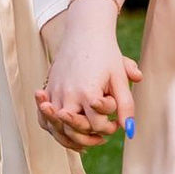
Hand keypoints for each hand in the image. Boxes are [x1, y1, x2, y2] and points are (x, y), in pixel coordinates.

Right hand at [37, 4, 137, 152]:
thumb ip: (126, 105)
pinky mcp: (47, 88)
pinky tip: (66, 132)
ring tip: (85, 141)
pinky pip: (44, 118)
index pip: (96, 125)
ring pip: (56, 128)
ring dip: (71, 139)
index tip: (116, 124)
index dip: (109, 129)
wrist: (85, 32)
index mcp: (88, 92)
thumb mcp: (119, 78)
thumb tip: (130, 130)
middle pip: (74, 130)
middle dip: (90, 138)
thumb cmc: (106, 54)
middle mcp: (68, 94)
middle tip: (103, 136)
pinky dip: (53, 129)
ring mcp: (54, 92)